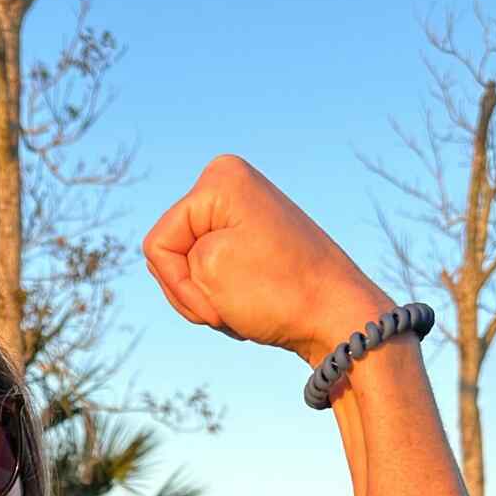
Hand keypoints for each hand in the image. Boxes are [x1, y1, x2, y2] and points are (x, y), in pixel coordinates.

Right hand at [142, 153, 392, 364]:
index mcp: (218, 178)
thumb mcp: (206, 272)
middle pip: (171, 254)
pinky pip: (212, 275)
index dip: (177, 284)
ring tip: (244, 308)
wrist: (338, 317)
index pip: (157, 243)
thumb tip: (191, 254)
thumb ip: (175, 258)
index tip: (215, 306)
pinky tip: (250, 308)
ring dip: (207, 300)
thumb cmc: (277, 293)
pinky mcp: (252, 240)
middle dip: (192, 291)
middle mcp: (230, 184)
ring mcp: (242, 213)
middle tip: (231, 307)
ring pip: (189, 270)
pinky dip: (222, 300)